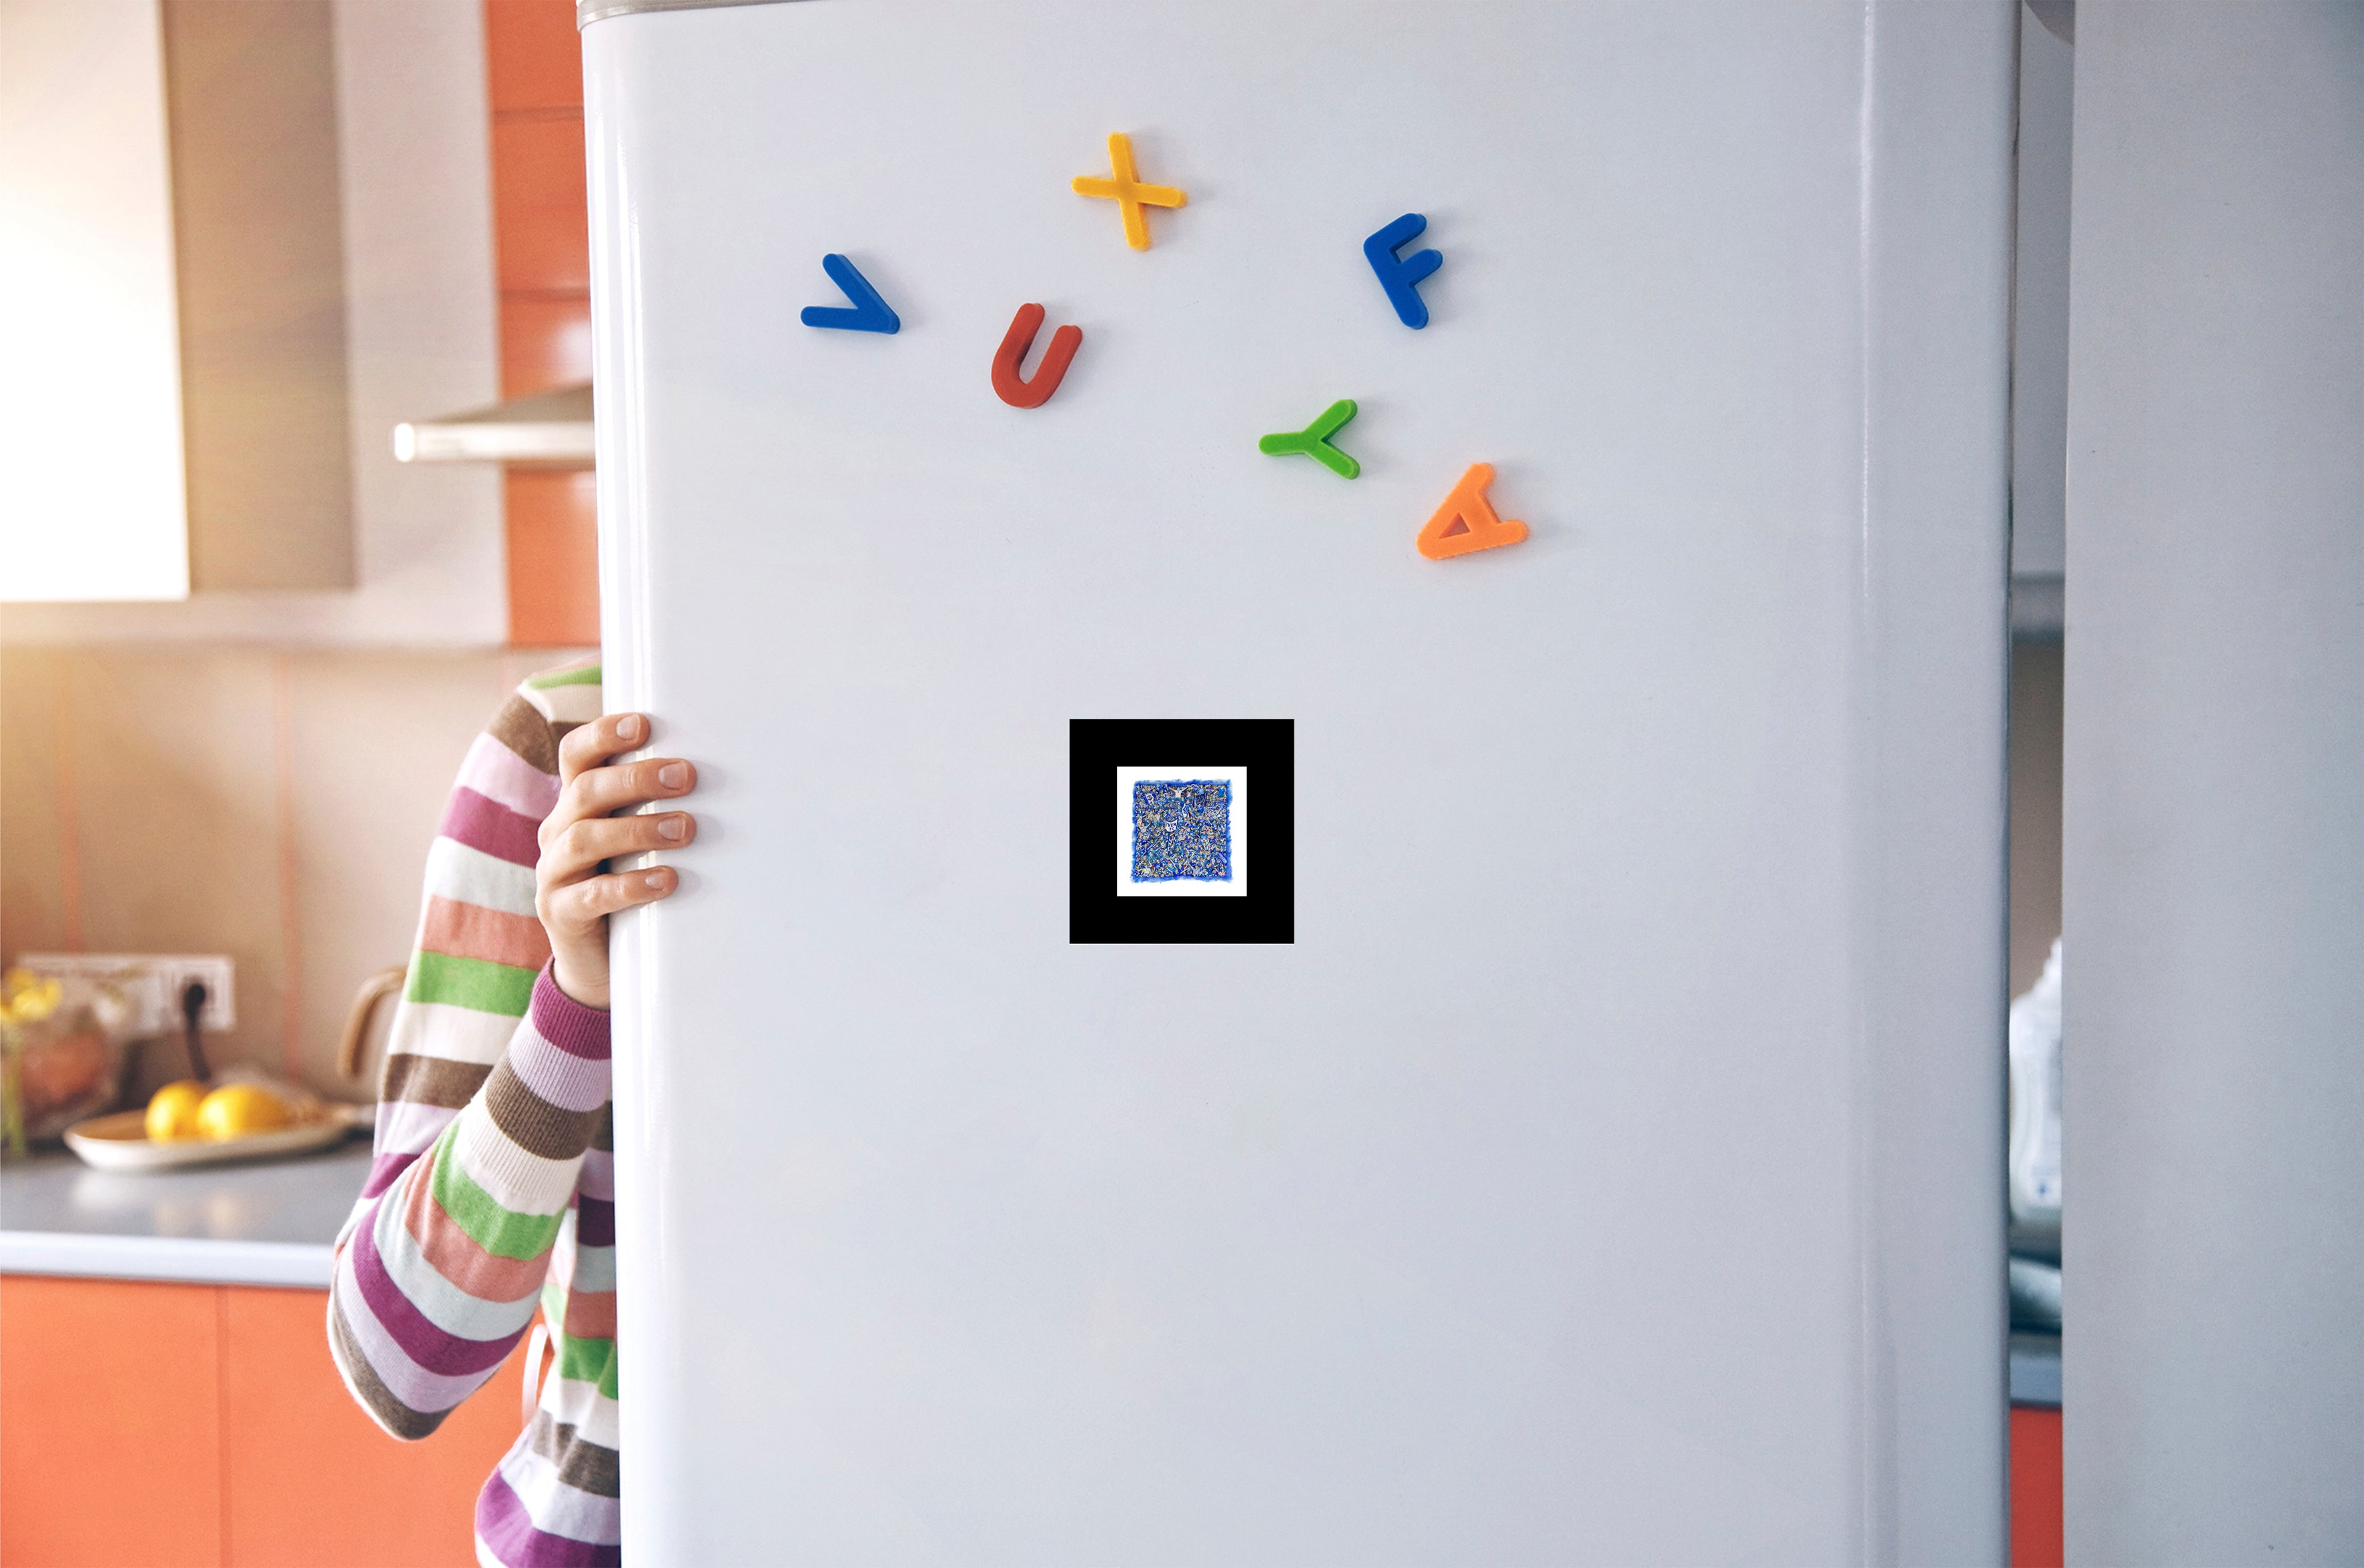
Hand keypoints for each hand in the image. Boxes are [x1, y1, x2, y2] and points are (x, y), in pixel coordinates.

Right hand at [537, 713, 696, 1009]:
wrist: (599, 960)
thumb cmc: (630, 883)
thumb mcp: (641, 841)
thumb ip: (662, 808)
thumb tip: (728, 777)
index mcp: (575, 805)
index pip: (576, 756)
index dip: (602, 735)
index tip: (642, 724)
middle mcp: (557, 832)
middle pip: (584, 791)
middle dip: (635, 779)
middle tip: (686, 776)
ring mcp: (553, 874)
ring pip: (584, 839)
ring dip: (637, 830)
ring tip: (685, 829)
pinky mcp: (561, 914)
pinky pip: (591, 895)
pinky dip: (630, 885)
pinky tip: (666, 881)